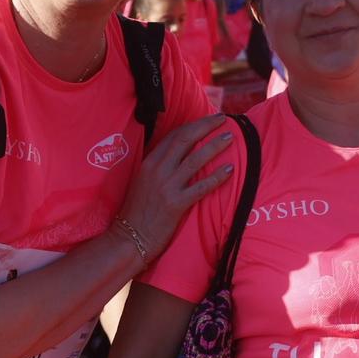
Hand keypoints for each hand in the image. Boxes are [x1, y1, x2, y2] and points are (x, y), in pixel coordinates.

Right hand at [116, 115, 234, 255]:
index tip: (208, 120)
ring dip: (215, 146)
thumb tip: (179, 155)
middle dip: (206, 126)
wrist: (128, 238)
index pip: (174, 135)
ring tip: (230, 138)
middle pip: (186, 139)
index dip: (194, 125)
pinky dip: (217, 177)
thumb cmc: (137, 211)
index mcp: (149, 162)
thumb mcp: (142, 181)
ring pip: (196, 159)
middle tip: (223, 119)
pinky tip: (230, 170)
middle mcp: (158, 169)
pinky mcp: (176, 204)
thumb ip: (159, 167)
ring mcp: (167, 186)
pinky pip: (202, 187)